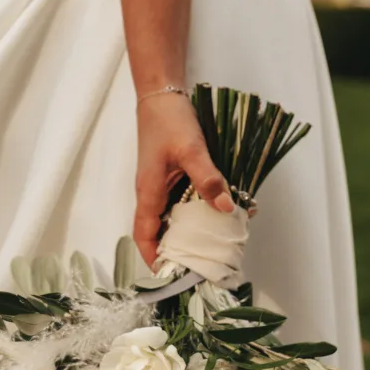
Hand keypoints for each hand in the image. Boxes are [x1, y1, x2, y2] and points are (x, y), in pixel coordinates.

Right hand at [134, 94, 233, 267]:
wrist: (162, 94)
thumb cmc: (170, 121)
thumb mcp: (191, 150)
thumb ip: (207, 178)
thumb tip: (225, 208)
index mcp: (148, 192)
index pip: (143, 234)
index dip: (153, 257)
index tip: (169, 274)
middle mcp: (152, 193)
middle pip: (158, 232)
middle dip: (175, 250)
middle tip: (199, 264)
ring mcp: (161, 186)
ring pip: (171, 218)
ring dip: (187, 232)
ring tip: (212, 245)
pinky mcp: (171, 177)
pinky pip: (181, 203)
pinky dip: (195, 212)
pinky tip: (216, 213)